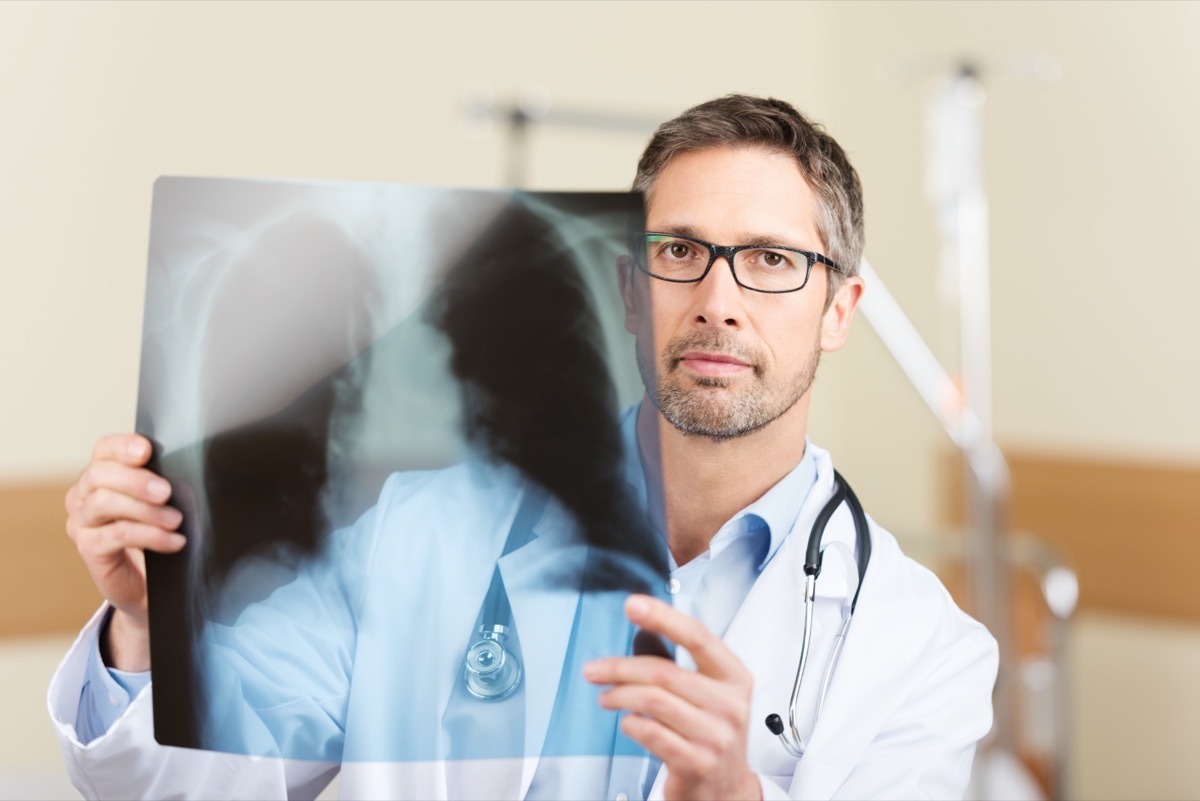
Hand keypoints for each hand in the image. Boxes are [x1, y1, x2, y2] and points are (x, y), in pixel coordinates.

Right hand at [64, 434, 185, 670]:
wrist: (151, 582)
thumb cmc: (158, 531)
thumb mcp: (163, 503)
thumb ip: (163, 483)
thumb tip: (188, 468)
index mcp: (102, 474)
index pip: (105, 450)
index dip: (123, 447)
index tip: (146, 451)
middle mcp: (84, 495)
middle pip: (100, 474)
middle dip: (136, 480)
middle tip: (166, 492)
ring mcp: (82, 522)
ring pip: (104, 503)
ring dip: (145, 510)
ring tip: (176, 520)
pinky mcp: (89, 548)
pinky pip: (117, 535)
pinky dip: (150, 536)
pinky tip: (175, 542)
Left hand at [584, 594, 761, 800]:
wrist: (725, 789)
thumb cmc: (711, 732)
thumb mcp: (709, 693)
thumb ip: (682, 666)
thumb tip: (642, 632)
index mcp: (735, 678)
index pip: (697, 637)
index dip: (663, 618)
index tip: (633, 606)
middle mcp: (731, 705)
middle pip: (664, 672)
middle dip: (621, 667)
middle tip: (596, 669)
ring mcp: (716, 736)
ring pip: (653, 701)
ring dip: (619, 695)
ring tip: (607, 696)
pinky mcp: (697, 763)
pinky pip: (651, 733)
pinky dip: (631, 724)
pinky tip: (628, 722)